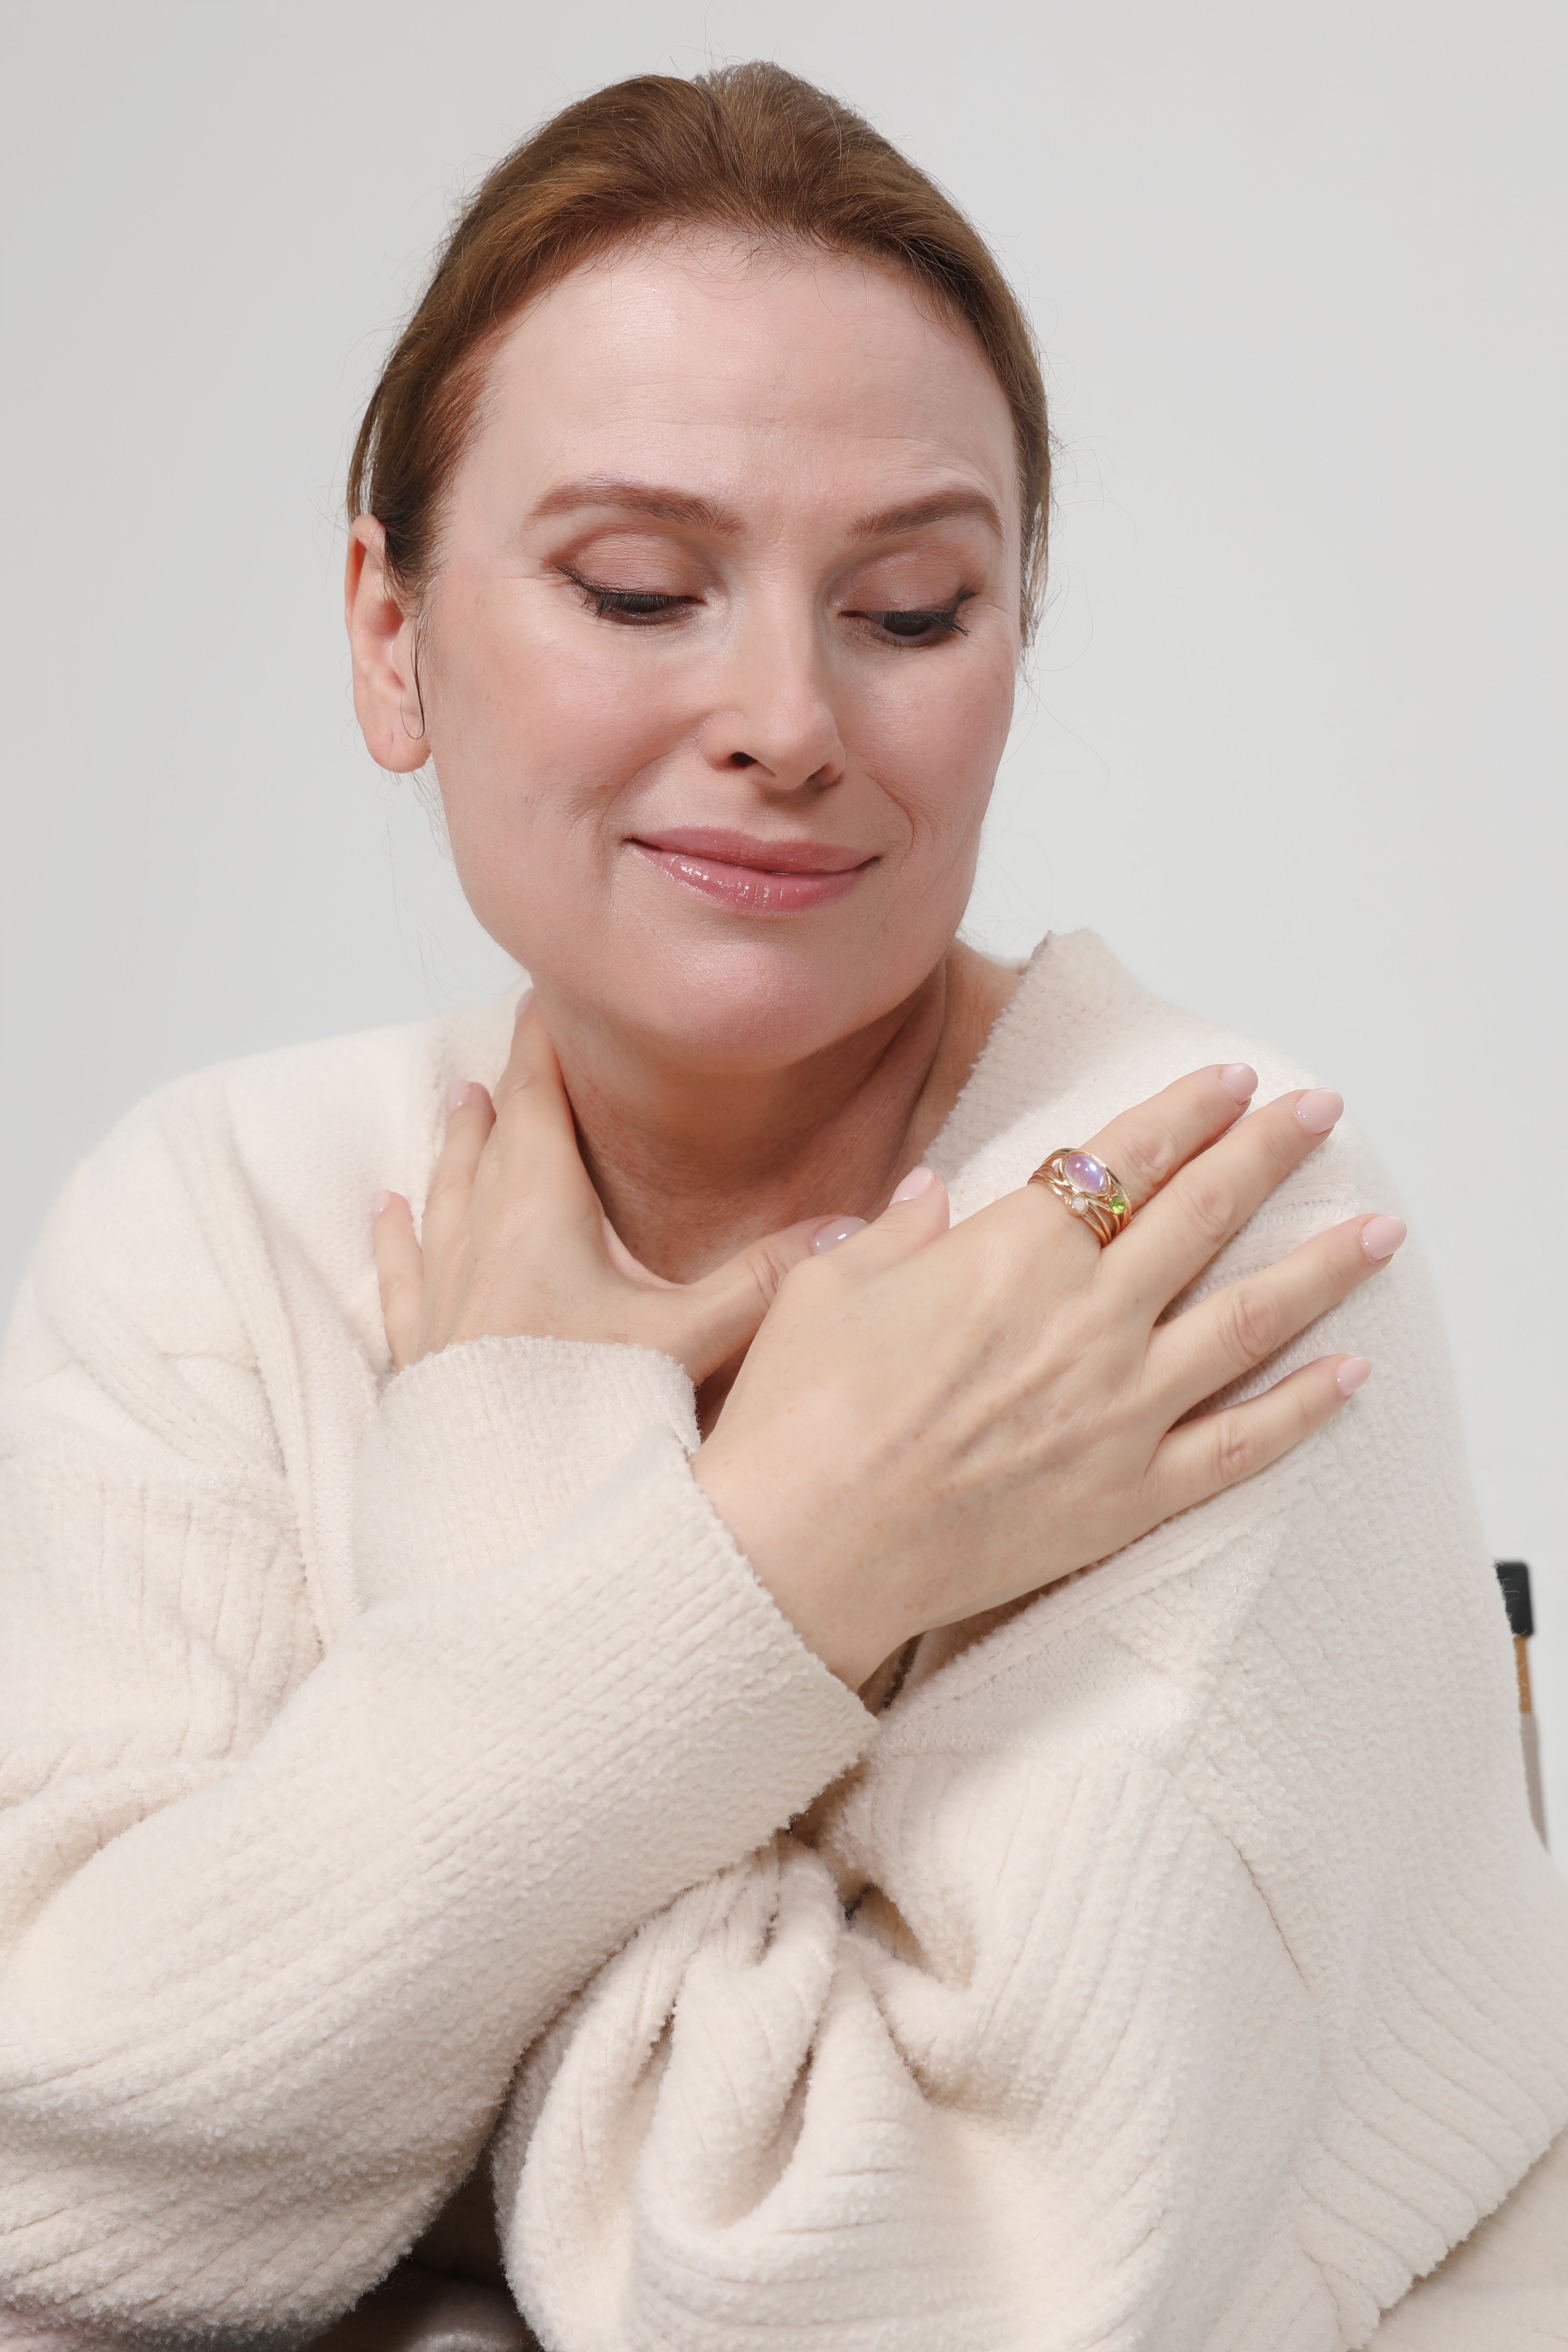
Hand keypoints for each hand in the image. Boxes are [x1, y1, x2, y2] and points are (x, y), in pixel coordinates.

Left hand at [371, 998, 841, 1384]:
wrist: (494, 1505)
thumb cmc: (583, 1414)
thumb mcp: (693, 1340)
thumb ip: (767, 1279)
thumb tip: (851, 1228)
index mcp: (538, 1215)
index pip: (539, 1105)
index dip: (542, 1050)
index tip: (541, 1002)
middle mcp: (479, 1242)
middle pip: (491, 1143)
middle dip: (507, 1091)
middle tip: (513, 1049)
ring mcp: (442, 1298)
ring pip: (445, 1196)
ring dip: (457, 1148)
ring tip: (459, 1107)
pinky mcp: (420, 1353)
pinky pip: (404, 1273)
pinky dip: (400, 1237)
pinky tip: (388, 1216)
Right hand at [693, 1068, 1404, 1686]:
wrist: (800, 1551)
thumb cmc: (799, 1416)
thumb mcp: (829, 1289)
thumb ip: (897, 1231)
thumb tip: (933, 1196)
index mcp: (1016, 1253)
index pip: (1125, 1157)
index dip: (1185, 1111)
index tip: (1231, 1081)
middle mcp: (1088, 1319)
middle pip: (1204, 1213)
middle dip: (1270, 1152)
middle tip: (1321, 1112)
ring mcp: (1121, 1409)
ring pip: (1250, 1319)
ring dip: (1324, 1266)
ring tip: (1380, 1229)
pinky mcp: (1129, 1495)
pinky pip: (1241, 1445)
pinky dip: (1304, 1409)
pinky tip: (1351, 1375)